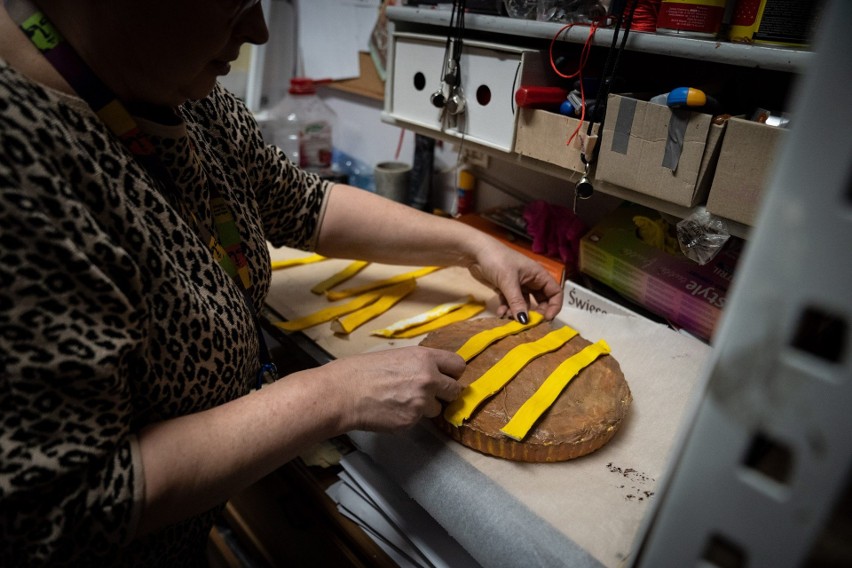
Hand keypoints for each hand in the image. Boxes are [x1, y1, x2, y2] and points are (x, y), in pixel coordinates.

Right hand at [325, 347, 464, 431]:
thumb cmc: (363, 370)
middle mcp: (429, 379)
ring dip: (425, 407)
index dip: (452, 373)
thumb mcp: (396, 356)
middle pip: (456, 390)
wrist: (344, 392)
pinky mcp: (412, 421)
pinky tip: (391, 410)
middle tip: (430, 393)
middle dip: (445, 393)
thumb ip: (419, 364)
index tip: (446, 377)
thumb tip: (433, 372)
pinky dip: (408, 417)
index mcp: (424, 358)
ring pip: (437, 409)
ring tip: (401, 401)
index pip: (458, 365)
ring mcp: (421, 403)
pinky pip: (418, 420)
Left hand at [466, 238, 563, 321]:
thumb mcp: (508, 282)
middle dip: (535, 312)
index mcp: (538, 274)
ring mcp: (518, 285)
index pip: (555, 292)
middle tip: (528, 323)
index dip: (554, 306)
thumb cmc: (497, 260)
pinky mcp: (505, 289)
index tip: (547, 319)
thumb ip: (517, 302)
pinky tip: (500, 313)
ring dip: (518, 312)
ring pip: (524, 304)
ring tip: (509, 317)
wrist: (475, 252)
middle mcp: (531, 280)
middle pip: (541, 301)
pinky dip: (507, 309)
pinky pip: (510, 303)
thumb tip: (524, 321)